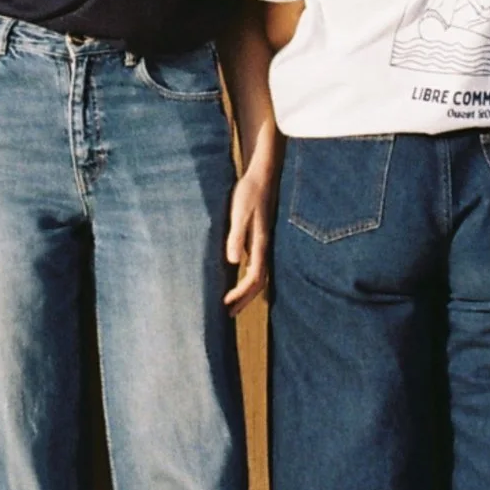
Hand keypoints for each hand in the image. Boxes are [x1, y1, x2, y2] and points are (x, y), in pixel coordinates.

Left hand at [223, 162, 274, 311]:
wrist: (261, 175)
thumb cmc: (248, 193)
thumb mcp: (239, 213)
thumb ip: (236, 236)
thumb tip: (233, 261)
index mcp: (260, 244)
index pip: (253, 278)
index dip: (240, 293)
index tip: (225, 304)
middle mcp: (264, 247)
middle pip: (259, 282)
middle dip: (244, 299)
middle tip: (227, 314)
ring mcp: (263, 244)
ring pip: (259, 275)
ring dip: (246, 292)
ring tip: (232, 304)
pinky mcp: (259, 239)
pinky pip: (256, 266)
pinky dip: (248, 279)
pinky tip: (238, 279)